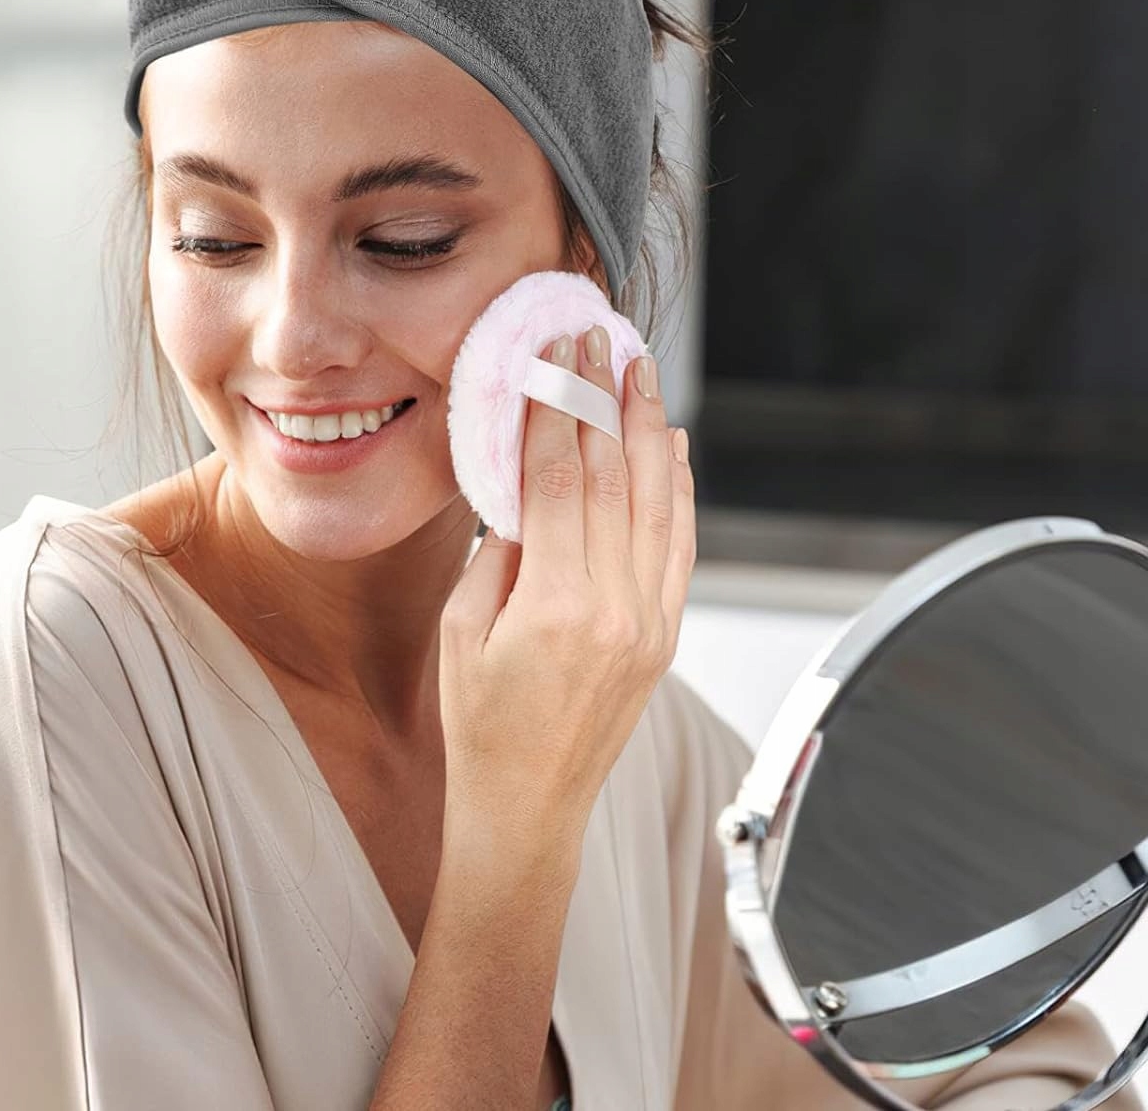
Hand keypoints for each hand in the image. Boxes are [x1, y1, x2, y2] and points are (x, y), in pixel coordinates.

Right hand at [438, 324, 695, 859]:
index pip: (561, 479)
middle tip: (598, 340)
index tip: (557, 352)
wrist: (528, 808)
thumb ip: (504, 551)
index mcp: (557, 607)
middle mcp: (617, 610)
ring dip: (649, 429)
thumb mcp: (468, 630)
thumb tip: (531, 480)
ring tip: (640, 371)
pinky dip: (678, 489)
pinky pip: (679, 544)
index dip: (558, 406)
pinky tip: (670, 447)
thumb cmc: (481, 725)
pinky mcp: (666, 633)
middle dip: (604, 399)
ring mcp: (651, 622)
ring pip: (658, 502)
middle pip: (614, 477)